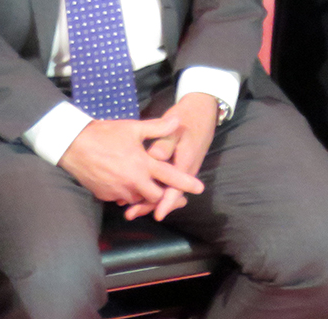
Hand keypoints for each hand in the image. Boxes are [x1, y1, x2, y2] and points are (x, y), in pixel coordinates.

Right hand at [58, 114, 203, 209]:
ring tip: (145, 185)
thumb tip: (177, 121)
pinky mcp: (106, 196)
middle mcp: (133, 182)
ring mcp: (119, 191)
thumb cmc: (103, 133)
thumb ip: (157, 127)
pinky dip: (126, 193)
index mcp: (142, 164)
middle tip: (171, 193)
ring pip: (138, 198)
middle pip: (156, 197)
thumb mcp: (131, 127)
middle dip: (165, 196)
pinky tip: (123, 182)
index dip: (186, 183)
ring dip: (144, 194)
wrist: (72, 145)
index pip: (170, 177)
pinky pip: (121, 198)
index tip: (199, 188)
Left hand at [124, 92, 217, 221]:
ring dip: (147, 199)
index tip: (157, 215)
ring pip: (163, 190)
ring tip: (127, 208)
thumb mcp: (176, 127)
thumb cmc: (186, 119)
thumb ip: (165, 142)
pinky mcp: (174, 166)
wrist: (200, 112)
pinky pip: (162, 182)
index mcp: (185, 163)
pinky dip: (149, 188)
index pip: (176, 188)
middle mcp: (183, 170)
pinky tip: (132, 191)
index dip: (166, 202)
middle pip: (167, 195)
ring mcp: (179, 169)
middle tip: (130, 214)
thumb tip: (154, 156)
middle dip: (150, 205)